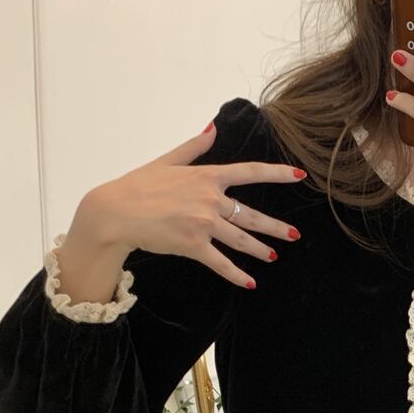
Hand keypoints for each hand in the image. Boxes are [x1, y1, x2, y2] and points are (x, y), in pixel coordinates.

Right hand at [77, 120, 306, 289]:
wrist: (114, 212)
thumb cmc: (137, 185)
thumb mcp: (167, 161)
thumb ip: (194, 147)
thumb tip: (213, 129)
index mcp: (207, 177)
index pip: (250, 172)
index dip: (277, 173)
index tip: (299, 175)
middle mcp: (210, 200)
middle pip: (251, 215)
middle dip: (275, 227)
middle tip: (294, 235)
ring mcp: (203, 223)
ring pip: (241, 239)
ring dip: (260, 250)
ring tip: (273, 257)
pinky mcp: (193, 245)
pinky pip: (221, 263)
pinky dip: (237, 275)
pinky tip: (250, 283)